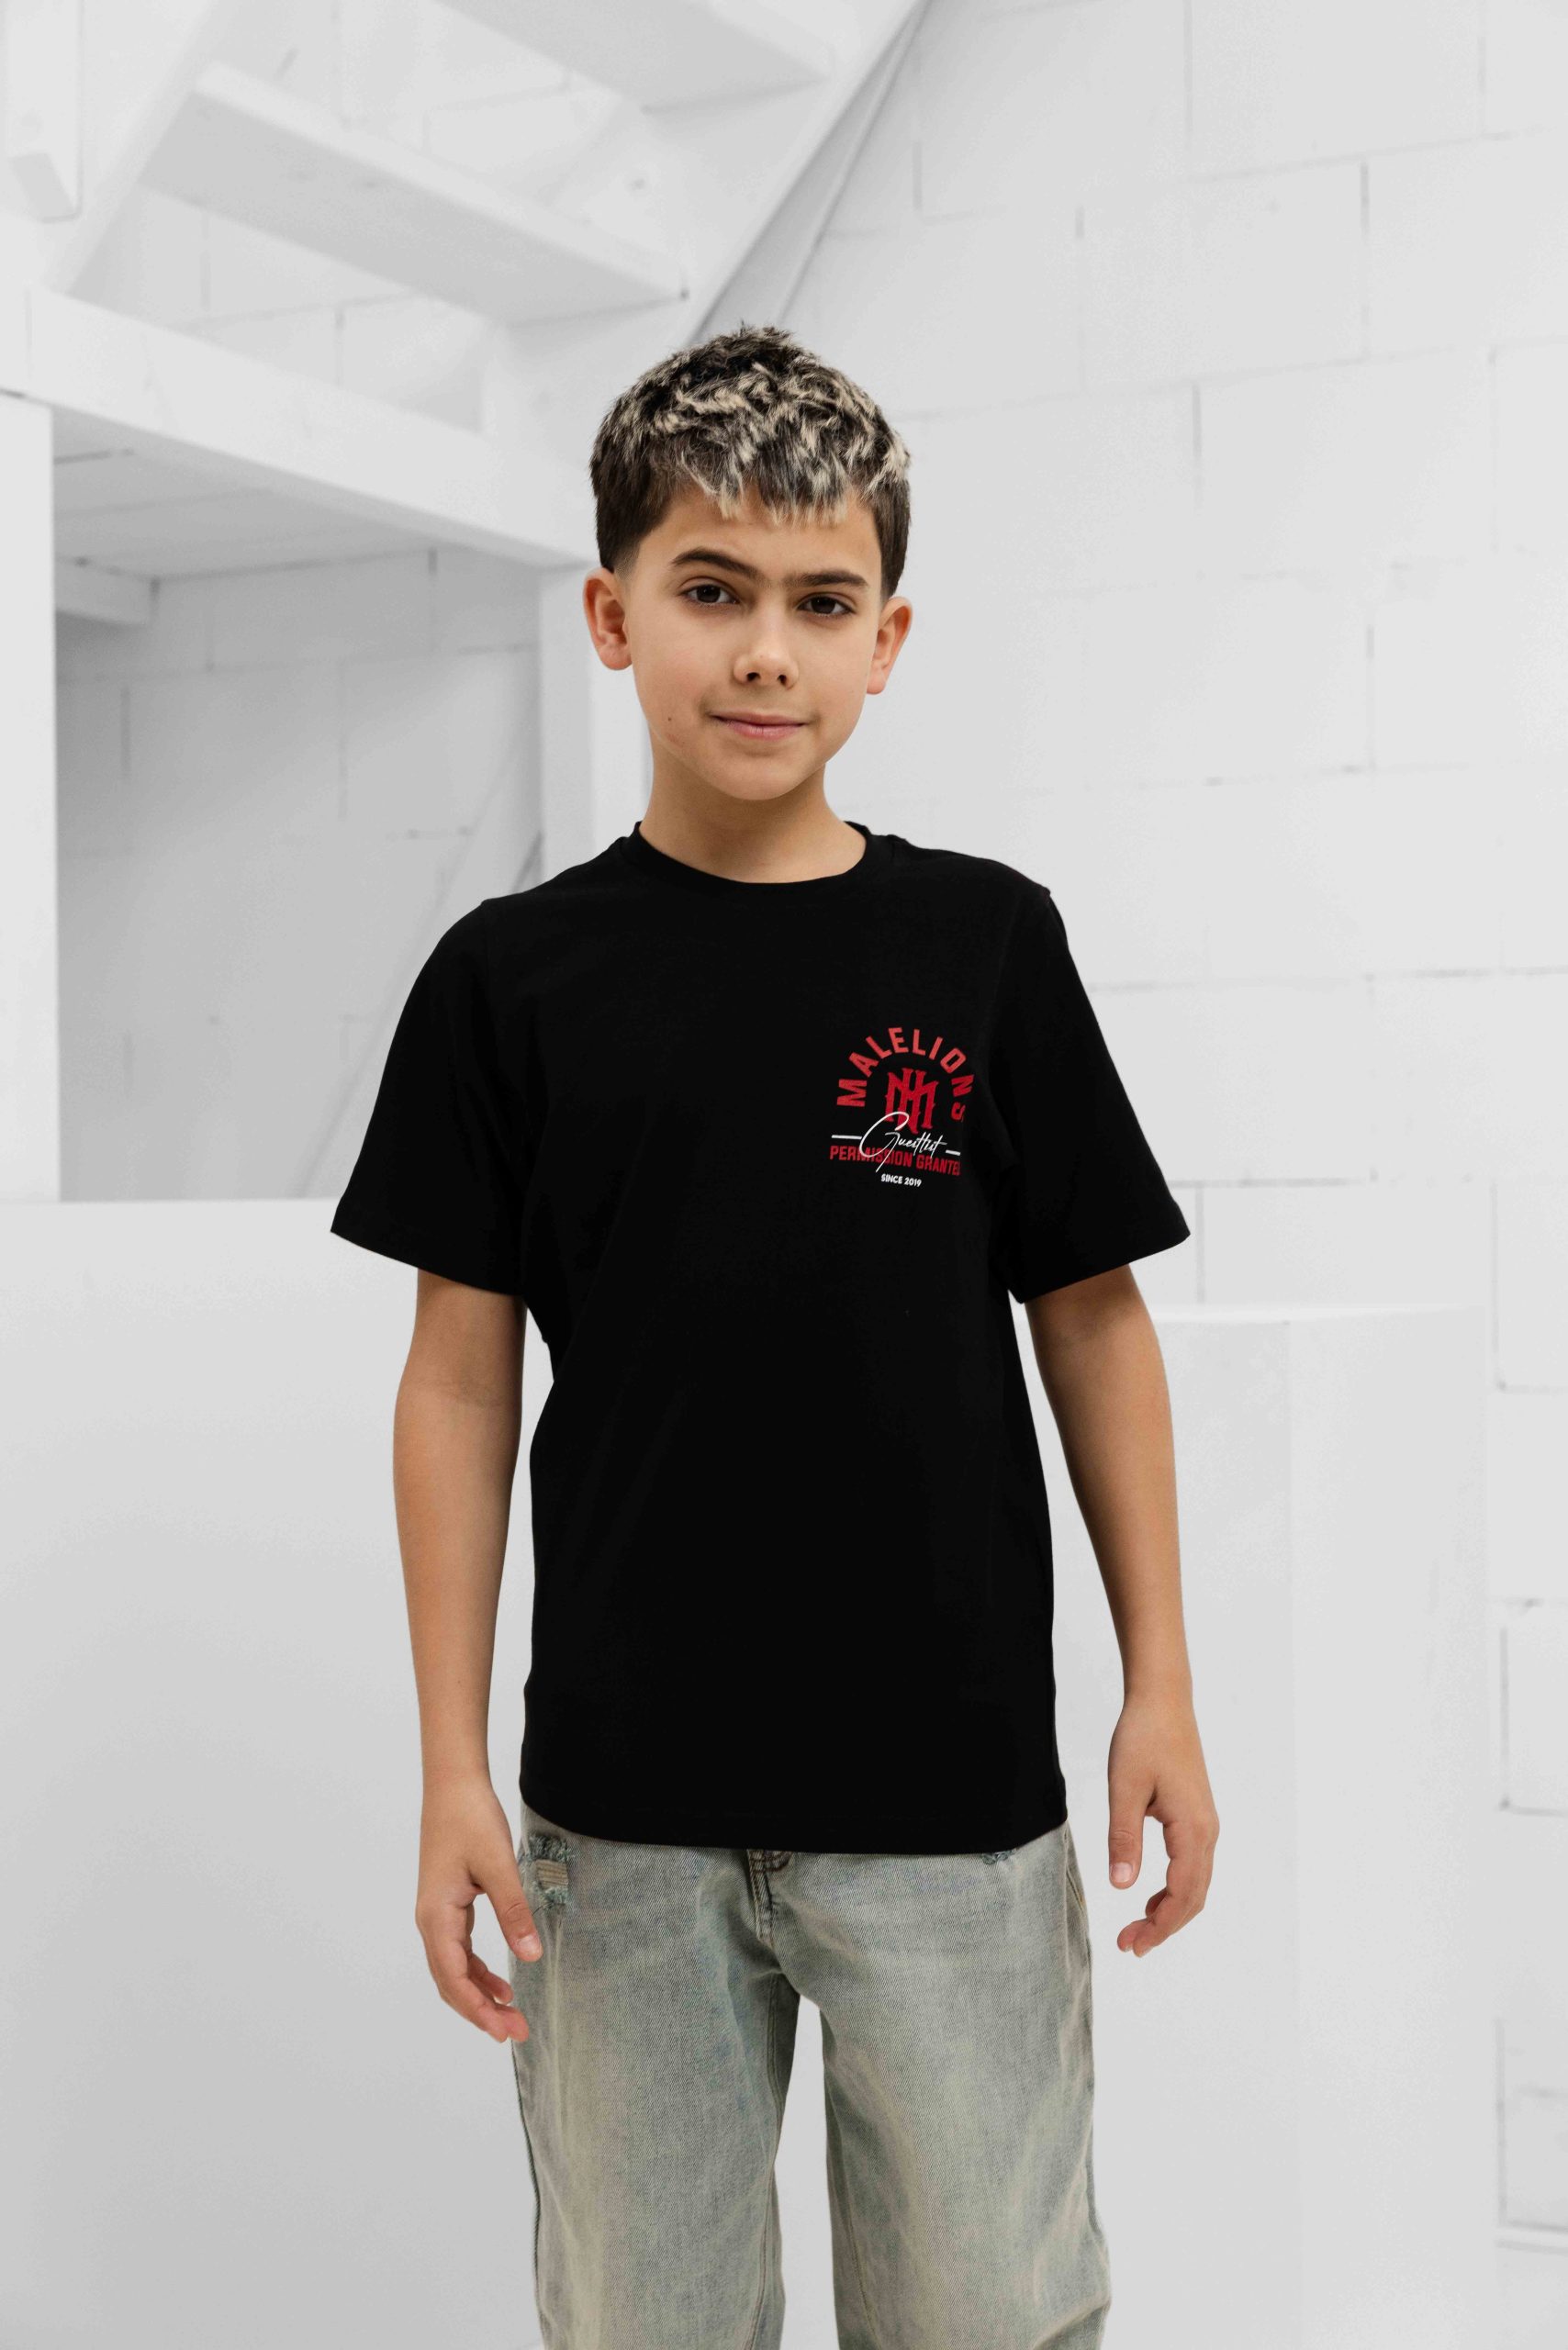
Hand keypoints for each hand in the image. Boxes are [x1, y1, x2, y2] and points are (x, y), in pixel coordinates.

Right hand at [414, 1778, 542, 2042]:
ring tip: (511, 2014)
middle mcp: (430, 1921)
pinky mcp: (447, 1905)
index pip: (453, 1978)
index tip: (503, 2031)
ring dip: (480, 1993)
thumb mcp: (498, 1866)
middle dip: (481, 2011)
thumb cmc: (471, 1819)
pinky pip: (459, 1951)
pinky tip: (500, 1980)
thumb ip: (514, 1912)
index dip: (478, 2009)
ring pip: (454, 1969)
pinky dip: (477, 1971)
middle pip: (451, 1982)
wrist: (453, 1785)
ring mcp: (437, 1914)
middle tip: (516, 2032)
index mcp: (436, 1917)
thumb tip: (531, 1957)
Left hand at [1104, 1691, 1218, 1957]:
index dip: (1159, 1926)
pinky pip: (1192, 1865)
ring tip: (1137, 1928)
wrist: (1163, 1701)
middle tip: (1129, 1946)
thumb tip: (1121, 1887)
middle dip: (1164, 1926)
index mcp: (1192, 1829)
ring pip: (1196, 1883)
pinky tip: (1150, 1894)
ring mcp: (1205, 1824)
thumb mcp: (1124, 1788)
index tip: (1131, 1945)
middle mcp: (1207, 1831)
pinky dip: (1174, 1888)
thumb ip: (1123, 1838)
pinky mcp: (1197, 1816)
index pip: (1182, 1895)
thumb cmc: (1142, 1739)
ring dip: (1170, 1910)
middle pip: (1194, 1896)